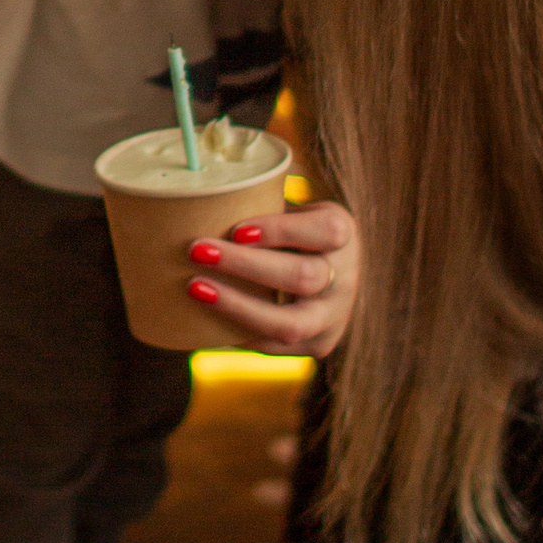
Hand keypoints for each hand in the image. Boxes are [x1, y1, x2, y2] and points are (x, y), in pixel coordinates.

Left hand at [185, 199, 360, 360]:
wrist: (330, 275)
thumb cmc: (294, 232)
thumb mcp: (293, 210)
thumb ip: (260, 204)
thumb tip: (199, 195)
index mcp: (343, 233)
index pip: (324, 231)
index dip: (281, 231)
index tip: (236, 229)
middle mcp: (346, 278)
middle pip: (302, 276)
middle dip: (245, 265)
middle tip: (197, 251)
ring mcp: (334, 317)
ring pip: (290, 323)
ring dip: (237, 306)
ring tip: (196, 288)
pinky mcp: (318, 343)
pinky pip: (275, 347)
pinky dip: (239, 331)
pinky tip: (206, 316)